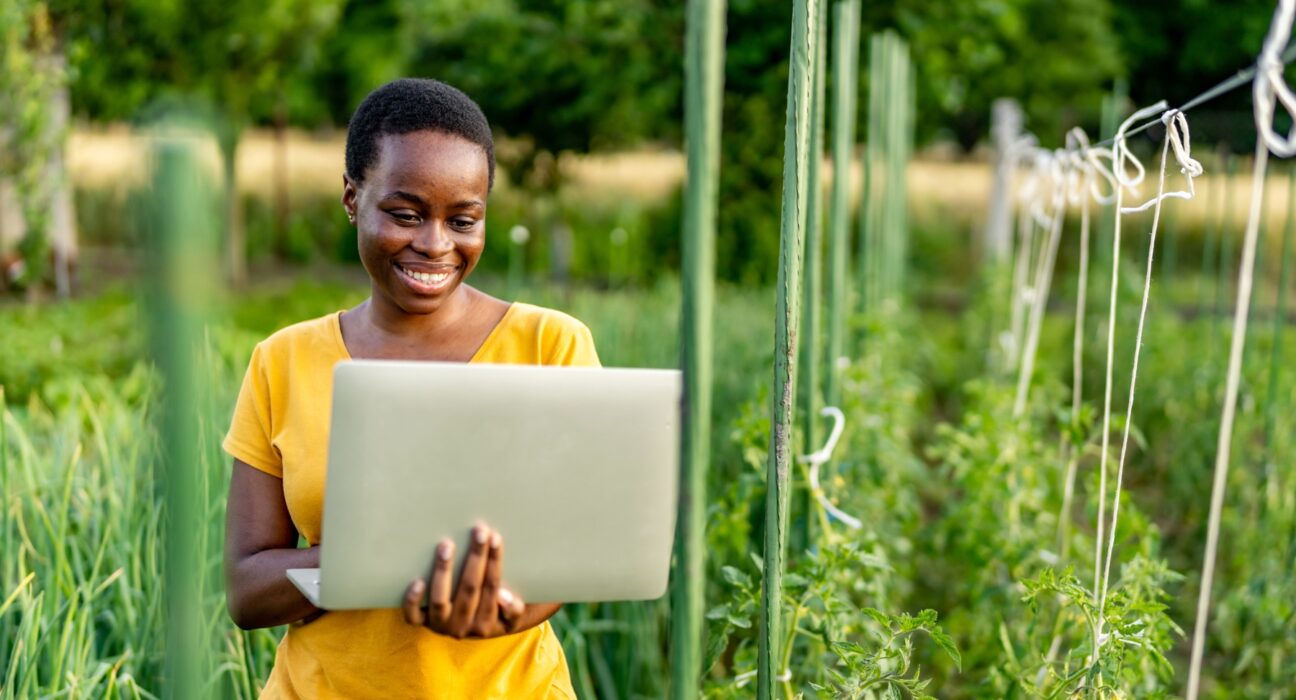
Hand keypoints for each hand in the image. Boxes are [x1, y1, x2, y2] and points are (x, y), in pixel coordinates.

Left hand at [401, 523, 527, 638]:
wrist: (476, 630)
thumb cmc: (497, 614)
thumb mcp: (512, 618)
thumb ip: (514, 610)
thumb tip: (503, 596)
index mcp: (487, 624)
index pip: (492, 587)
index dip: (494, 562)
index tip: (495, 537)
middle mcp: (463, 626)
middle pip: (469, 589)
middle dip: (475, 557)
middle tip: (479, 531)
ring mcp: (441, 625)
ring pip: (440, 600)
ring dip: (443, 571)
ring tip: (446, 545)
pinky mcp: (423, 622)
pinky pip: (413, 616)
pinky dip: (413, 600)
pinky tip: (417, 580)